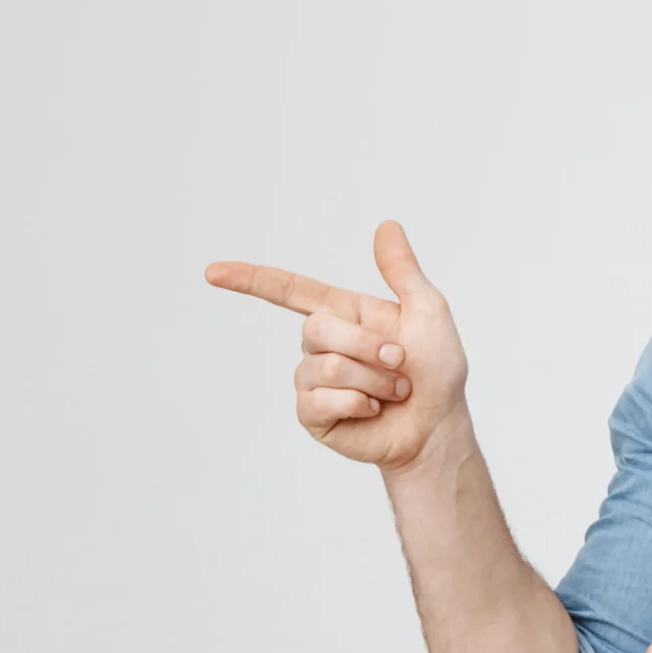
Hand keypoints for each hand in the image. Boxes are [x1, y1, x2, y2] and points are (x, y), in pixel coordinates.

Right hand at [205, 221, 468, 469]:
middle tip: (400, 361)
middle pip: (315, 329)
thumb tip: (386, 226)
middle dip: (365, 346)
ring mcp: (315, 381)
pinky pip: (319, 400)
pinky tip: (372, 410)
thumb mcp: (427, 310)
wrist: (438, 426)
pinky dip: (357, 404)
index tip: (213, 272)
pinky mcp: (314, 415)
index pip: (288, 290)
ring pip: (324, 366)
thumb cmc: (438, 370)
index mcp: (343, 314)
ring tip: (393, 391)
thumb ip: (402, 271)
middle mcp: (323, 346)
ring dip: (371, 379)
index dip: (250, 280)